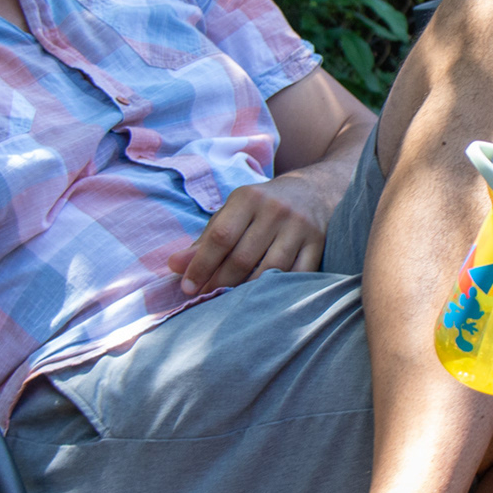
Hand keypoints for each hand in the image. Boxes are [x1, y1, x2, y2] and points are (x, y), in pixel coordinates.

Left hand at [169, 174, 328, 293]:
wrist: (315, 190)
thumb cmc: (263, 207)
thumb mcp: (233, 213)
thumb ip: (204, 240)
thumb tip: (173, 266)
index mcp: (248, 198)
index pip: (220, 237)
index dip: (201, 265)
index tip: (188, 288)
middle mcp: (275, 210)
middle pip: (243, 257)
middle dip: (221, 283)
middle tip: (207, 299)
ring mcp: (300, 227)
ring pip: (270, 270)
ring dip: (248, 291)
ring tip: (232, 302)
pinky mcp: (318, 243)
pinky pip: (298, 275)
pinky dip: (279, 290)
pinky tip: (265, 298)